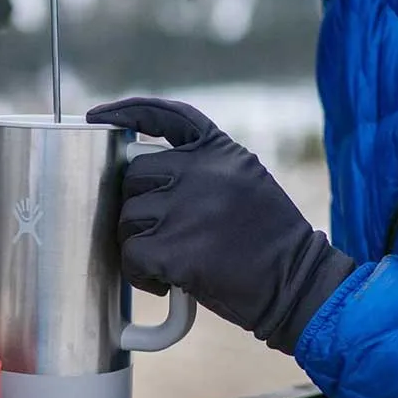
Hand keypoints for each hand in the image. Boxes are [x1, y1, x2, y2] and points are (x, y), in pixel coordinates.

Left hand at [86, 98, 355, 354]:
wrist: (299, 285)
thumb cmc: (270, 242)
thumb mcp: (245, 182)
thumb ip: (202, 170)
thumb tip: (145, 175)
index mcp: (220, 150)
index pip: (166, 115)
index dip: (126, 111)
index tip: (98, 117)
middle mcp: (203, 171)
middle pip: (134, 175)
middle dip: (137, 206)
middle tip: (158, 233)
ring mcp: (188, 209)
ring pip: (128, 218)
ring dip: (138, 244)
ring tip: (167, 263)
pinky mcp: (177, 249)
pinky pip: (132, 255)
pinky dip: (139, 273)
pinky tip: (164, 282)